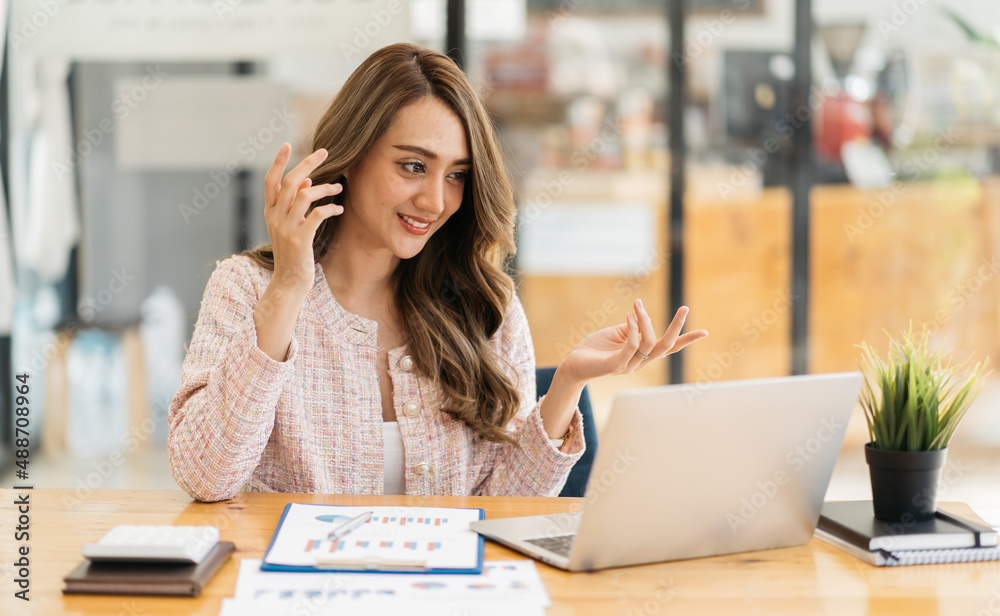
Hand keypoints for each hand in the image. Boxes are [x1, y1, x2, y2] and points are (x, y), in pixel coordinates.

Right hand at [263, 143, 343, 293]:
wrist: (290, 282)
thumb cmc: (294, 253)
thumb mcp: (290, 226)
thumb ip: (294, 204)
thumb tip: (304, 179)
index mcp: (270, 212)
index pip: (270, 181)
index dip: (277, 162)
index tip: (287, 145)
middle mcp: (275, 217)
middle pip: (289, 181)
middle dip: (307, 163)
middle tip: (324, 152)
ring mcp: (286, 228)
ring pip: (304, 195)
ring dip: (325, 188)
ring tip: (339, 187)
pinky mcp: (300, 240)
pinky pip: (316, 215)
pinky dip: (330, 208)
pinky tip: (339, 209)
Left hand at [557, 301, 707, 383]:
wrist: (572, 365)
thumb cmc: (594, 349)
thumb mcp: (616, 334)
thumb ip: (631, 328)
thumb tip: (641, 318)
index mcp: (641, 355)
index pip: (668, 348)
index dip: (686, 340)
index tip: (705, 332)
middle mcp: (638, 363)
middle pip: (665, 347)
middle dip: (676, 328)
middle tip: (684, 308)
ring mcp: (628, 366)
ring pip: (649, 344)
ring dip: (645, 321)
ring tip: (637, 306)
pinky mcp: (614, 365)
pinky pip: (630, 348)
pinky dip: (633, 331)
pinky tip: (630, 317)